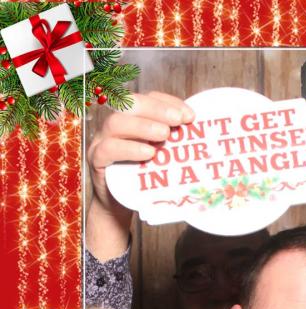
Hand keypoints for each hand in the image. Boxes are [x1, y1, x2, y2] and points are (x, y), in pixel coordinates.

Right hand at [88, 91, 194, 214]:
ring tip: (165, 135)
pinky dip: (129, 149)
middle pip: (130, 104)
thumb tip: (202, 141)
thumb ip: (173, 148)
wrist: (118, 207)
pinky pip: (108, 150)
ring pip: (116, 123)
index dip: (168, 102)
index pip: (148, 99)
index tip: (190, 115)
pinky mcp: (97, 162)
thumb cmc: (142, 181)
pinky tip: (148, 153)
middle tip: (178, 120)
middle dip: (156, 108)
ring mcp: (102, 141)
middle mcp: (115, 126)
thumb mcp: (161, 161)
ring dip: (143, 126)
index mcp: (131, 120)